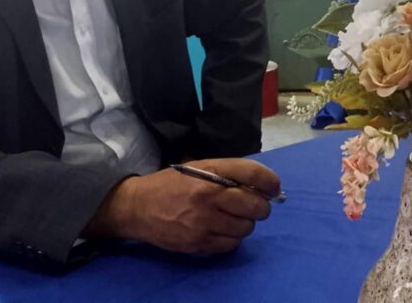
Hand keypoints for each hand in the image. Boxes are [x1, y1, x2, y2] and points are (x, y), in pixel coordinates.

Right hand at [87, 159, 280, 253]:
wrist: (138, 206)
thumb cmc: (172, 183)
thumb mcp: (199, 167)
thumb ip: (227, 174)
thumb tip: (260, 186)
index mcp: (211, 171)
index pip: (253, 173)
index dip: (271, 181)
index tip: (274, 187)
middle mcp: (210, 195)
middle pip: (256, 205)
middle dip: (261, 206)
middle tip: (255, 206)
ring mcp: (204, 221)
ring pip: (246, 227)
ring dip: (246, 223)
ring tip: (234, 218)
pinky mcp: (198, 242)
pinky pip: (231, 244)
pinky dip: (232, 238)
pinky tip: (222, 230)